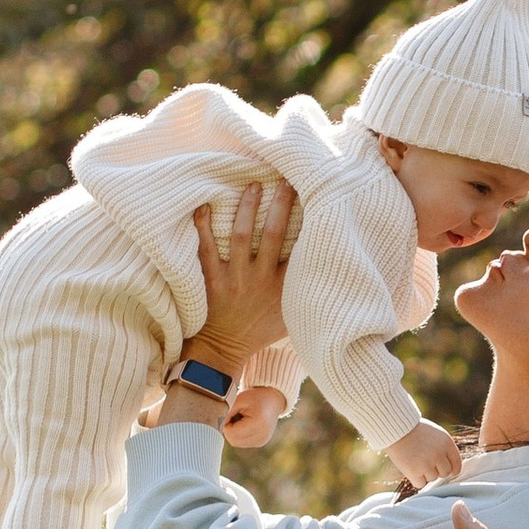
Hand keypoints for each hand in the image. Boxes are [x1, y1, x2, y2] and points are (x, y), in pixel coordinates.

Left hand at [187, 179, 299, 373]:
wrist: (225, 349)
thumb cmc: (261, 330)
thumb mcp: (292, 315)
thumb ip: (303, 291)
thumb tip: (324, 269)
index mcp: (284, 287)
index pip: (300, 249)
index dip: (308, 223)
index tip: (314, 198)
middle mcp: (261, 279)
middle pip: (274, 235)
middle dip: (281, 205)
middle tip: (285, 179)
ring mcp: (236, 278)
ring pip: (242, 237)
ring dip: (248, 209)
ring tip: (253, 185)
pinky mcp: (213, 280)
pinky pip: (206, 250)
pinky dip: (203, 227)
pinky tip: (204, 205)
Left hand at [222, 382, 288, 451]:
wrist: (273, 399)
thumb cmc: (255, 397)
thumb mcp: (238, 400)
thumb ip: (226, 413)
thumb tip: (216, 426)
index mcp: (257, 423)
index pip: (230, 432)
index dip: (225, 423)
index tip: (231, 413)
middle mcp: (262, 435)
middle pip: (233, 440)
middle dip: (229, 429)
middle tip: (235, 415)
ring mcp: (262, 441)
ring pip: (236, 442)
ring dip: (234, 432)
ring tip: (241, 419)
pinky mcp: (261, 442)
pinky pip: (242, 442)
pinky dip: (240, 435)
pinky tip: (246, 424)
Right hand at [384, 420, 464, 494]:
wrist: (396, 428)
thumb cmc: (415, 431)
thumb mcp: (436, 434)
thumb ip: (444, 450)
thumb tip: (451, 471)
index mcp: (447, 443)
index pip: (456, 464)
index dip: (452, 469)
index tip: (448, 471)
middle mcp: (439, 454)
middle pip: (445, 473)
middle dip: (437, 470)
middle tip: (425, 462)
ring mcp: (427, 464)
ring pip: (432, 478)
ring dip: (425, 473)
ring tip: (415, 460)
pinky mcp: (414, 472)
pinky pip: (420, 484)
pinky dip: (416, 479)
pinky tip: (411, 468)